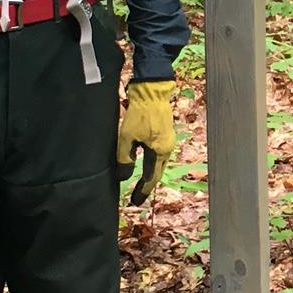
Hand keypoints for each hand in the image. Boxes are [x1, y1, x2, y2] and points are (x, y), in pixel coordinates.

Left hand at [116, 79, 175, 203]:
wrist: (151, 90)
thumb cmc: (139, 114)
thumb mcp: (127, 138)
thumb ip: (125, 159)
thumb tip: (124, 177)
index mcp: (160, 152)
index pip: (151, 177)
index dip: (143, 191)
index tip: (135, 202)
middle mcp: (167, 148)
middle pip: (157, 172)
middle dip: (147, 185)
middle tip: (138, 197)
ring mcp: (168, 140)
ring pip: (159, 163)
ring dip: (150, 174)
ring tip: (141, 183)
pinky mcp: (165, 133)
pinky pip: (159, 154)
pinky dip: (152, 163)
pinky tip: (145, 163)